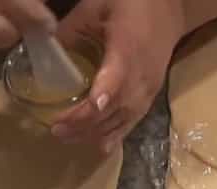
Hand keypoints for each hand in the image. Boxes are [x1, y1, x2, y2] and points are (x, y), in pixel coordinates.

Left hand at [51, 0, 185, 153]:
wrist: (171, 8)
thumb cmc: (132, 3)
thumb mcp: (96, 5)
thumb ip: (71, 29)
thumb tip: (45, 52)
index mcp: (128, 51)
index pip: (114, 83)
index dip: (99, 102)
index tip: (83, 114)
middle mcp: (141, 76)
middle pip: (114, 109)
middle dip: (85, 123)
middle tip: (56, 130)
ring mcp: (148, 88)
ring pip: (123, 119)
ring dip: (95, 132)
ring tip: (67, 137)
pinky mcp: (151, 95)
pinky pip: (133, 121)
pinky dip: (116, 135)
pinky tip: (100, 147)